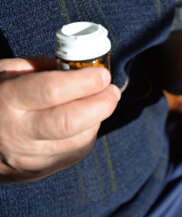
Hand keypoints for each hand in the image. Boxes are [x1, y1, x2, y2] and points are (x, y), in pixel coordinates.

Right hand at [0, 57, 119, 181]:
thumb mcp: (7, 72)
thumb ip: (44, 68)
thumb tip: (82, 70)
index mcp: (7, 100)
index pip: (53, 91)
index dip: (85, 82)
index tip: (103, 75)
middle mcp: (17, 133)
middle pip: (71, 122)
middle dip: (102, 104)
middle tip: (112, 92)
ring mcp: (28, 158)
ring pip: (79, 140)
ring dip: (97, 119)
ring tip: (98, 104)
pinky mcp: (38, 172)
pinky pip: (75, 153)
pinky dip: (87, 134)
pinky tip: (84, 123)